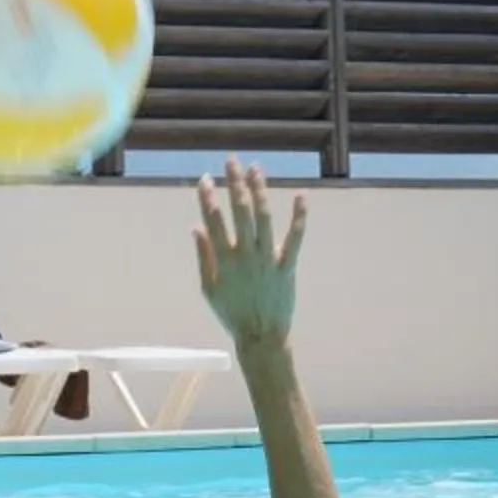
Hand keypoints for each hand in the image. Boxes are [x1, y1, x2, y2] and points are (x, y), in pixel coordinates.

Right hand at [193, 158, 304, 344]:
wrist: (262, 337)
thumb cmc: (231, 314)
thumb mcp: (209, 288)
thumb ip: (203, 256)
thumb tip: (196, 228)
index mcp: (224, 261)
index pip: (213, 221)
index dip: (208, 198)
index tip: (205, 178)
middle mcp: (246, 256)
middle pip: (239, 212)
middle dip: (234, 184)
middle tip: (231, 161)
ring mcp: (268, 260)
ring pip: (264, 218)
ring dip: (259, 191)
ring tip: (255, 169)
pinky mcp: (288, 266)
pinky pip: (295, 238)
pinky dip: (299, 216)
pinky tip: (300, 196)